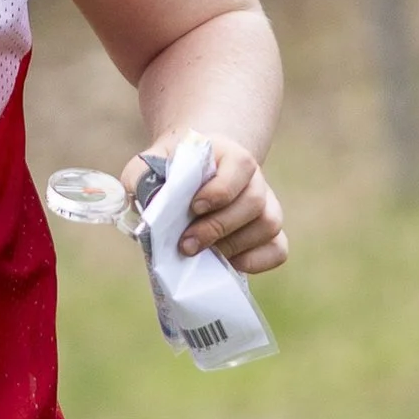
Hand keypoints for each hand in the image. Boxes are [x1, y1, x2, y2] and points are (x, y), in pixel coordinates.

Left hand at [125, 135, 288, 274]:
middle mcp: (254, 179)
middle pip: (254, 203)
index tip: (193, 207)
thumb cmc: (171, 170)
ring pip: (268, 225)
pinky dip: (257, 261)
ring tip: (202, 255)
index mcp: (230, 154)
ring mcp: (266, 205)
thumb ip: (141, 177)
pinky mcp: (268, 232)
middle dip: (218, 228)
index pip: (241, 166)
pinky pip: (278, 249)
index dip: (220, 190)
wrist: (192, 173)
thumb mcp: (150, 164)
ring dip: (233, 245)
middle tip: (186, 245)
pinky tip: (227, 264)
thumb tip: (146, 207)